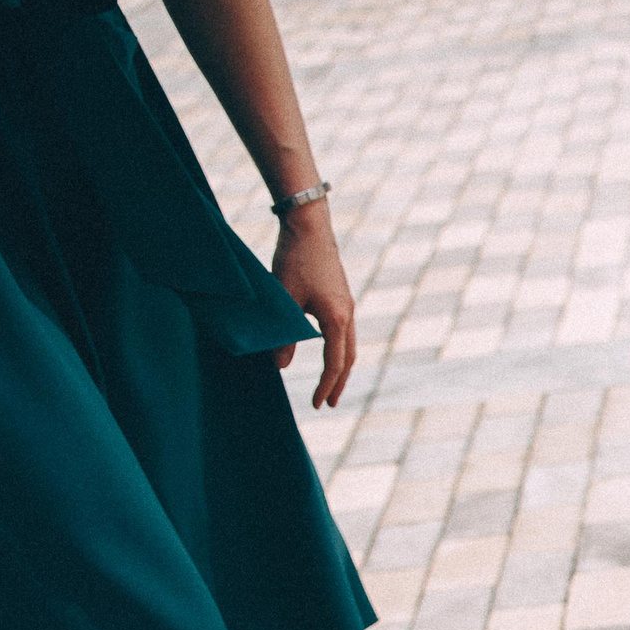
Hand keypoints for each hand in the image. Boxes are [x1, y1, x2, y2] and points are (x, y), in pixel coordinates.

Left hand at [270, 205, 355, 408]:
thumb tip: (280, 366)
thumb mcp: (284, 301)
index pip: (334, 363)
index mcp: (336, 319)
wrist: (309, 226)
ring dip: (341, 365)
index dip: (325, 385)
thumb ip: (284, 336)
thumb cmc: (295, 260)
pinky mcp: (342, 296)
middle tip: (330, 402)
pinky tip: (327, 348)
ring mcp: (347, 304)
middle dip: (339, 382)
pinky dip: (339, 347)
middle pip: (349, 358)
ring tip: (331, 381)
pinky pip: (345, 330)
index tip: (317, 404)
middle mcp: (348, 314)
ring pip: (349, 344)